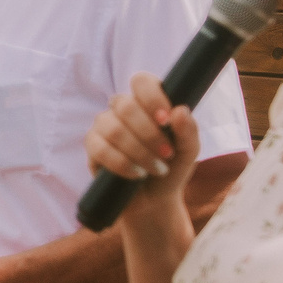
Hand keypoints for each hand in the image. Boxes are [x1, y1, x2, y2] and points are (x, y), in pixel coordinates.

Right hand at [85, 73, 200, 223]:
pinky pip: (101, 149)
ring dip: (139, 152)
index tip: (166, 120)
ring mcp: (104, 126)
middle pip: (125, 106)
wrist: (155, 200)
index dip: (152, 97)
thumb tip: (180, 110)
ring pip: (114, 129)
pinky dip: (123, 163)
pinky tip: (137, 174)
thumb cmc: (172, 169)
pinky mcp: (93, 147)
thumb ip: (189, 131)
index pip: (141, 82)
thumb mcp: (189, 152)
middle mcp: (122, 109)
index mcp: (147, 102)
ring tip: (156, 169)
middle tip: (167, 154)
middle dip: (149, 133)